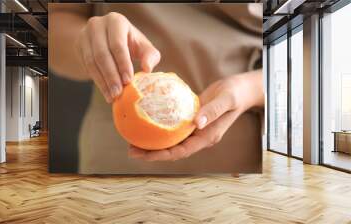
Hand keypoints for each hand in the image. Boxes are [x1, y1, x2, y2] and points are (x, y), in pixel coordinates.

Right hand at [75, 12, 160, 102]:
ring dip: (102, 82)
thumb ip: (150, 56)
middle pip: (102, 54)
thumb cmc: (130, 43)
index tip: (128, 81)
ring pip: (92, 62)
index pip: (117, 45)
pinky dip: (97, 81)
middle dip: (111, 76)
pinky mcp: (78, 46)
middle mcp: (97, 25)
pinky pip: (86, 66)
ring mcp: (85, 35)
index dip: (123, 64)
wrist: (107, 38)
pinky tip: (106, 92)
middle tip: (118, 93)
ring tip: (112, 96)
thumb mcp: (142, 46)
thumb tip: (147, 68)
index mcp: (116, 21)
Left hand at [128, 70, 262, 160]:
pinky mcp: (191, 120)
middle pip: (172, 150)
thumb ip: (212, 111)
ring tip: (133, 139)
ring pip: (171, 140)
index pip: (181, 152)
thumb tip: (195, 123)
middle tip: (130, 149)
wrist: (240, 89)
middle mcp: (199, 137)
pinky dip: (159, 127)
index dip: (162, 155)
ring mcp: (195, 130)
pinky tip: (146, 122)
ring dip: (153, 142)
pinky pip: (172, 128)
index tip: (144, 155)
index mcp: (207, 137)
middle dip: (152, 152)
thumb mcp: (226, 100)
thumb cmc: (235, 94)